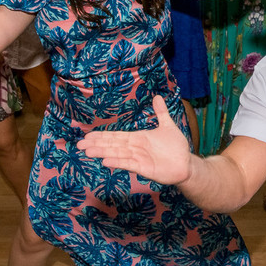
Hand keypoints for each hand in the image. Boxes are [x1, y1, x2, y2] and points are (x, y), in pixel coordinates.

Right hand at [78, 95, 193, 183]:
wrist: (186, 164)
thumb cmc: (175, 147)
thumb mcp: (168, 126)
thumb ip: (161, 113)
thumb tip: (158, 96)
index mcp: (138, 138)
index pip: (116, 137)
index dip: (102, 136)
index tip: (88, 136)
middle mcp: (135, 149)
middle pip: (113, 145)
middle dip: (97, 144)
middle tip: (79, 145)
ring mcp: (139, 159)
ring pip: (117, 154)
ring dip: (102, 152)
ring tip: (87, 151)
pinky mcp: (144, 168)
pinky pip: (129, 164)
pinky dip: (117, 162)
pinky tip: (105, 161)